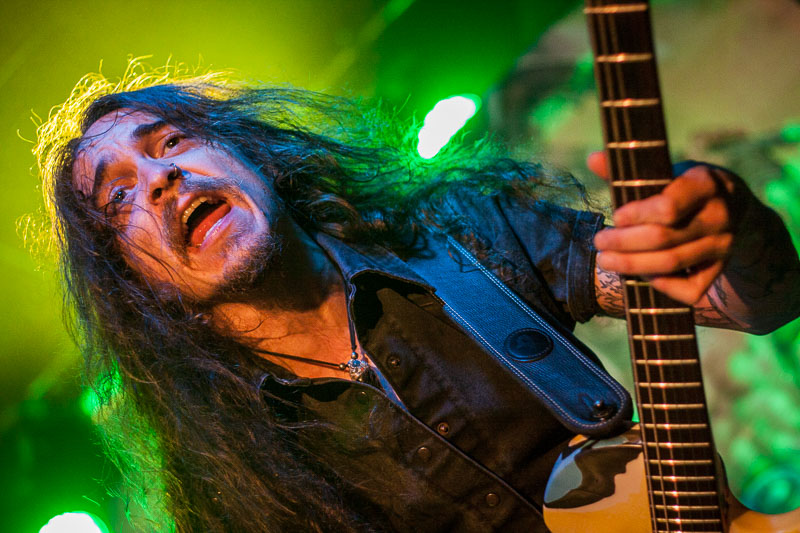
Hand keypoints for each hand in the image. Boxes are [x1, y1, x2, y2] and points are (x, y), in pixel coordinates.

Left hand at [589, 151, 735, 304]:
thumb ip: (629, 171)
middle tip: (599, 242)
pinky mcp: (721, 269)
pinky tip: (642, 275)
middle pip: (663, 238)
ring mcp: (724, 245)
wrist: (734, 207)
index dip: (636, 216)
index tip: (616, 217)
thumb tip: (593, 159)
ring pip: (671, 264)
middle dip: (623, 243)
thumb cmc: (684, 187)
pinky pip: (689, 290)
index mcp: (706, 183)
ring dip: (632, 265)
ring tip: (606, 260)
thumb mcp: (666, 171)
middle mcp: (720, 215)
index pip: (668, 207)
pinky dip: (662, 286)